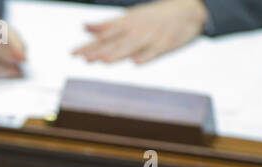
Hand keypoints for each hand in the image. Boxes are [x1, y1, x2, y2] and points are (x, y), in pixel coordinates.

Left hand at [73, 0, 206, 63]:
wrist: (187, 9)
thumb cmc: (153, 16)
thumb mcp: (129, 17)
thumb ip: (107, 25)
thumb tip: (85, 27)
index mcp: (127, 23)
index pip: (104, 36)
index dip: (89, 45)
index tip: (74, 54)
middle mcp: (137, 29)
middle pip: (116, 42)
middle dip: (100, 50)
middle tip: (85, 59)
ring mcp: (152, 35)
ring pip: (133, 45)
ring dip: (119, 53)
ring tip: (104, 61)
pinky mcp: (167, 42)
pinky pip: (157, 50)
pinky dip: (147, 55)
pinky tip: (136, 62)